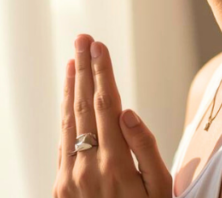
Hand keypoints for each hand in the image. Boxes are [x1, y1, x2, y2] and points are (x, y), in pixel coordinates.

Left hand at [54, 34, 171, 197]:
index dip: (101, 72)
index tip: (99, 46)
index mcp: (115, 164)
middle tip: (82, 38)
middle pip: (82, 106)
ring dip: (70, 88)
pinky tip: (69, 101)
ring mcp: (69, 179)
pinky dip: (65, 116)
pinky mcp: (59, 189)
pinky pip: (63, 143)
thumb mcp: (161, 190)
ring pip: (68, 122)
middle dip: (83, 69)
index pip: (105, 105)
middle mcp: (86, 168)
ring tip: (73, 60)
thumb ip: (145, 149)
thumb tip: (126, 110)